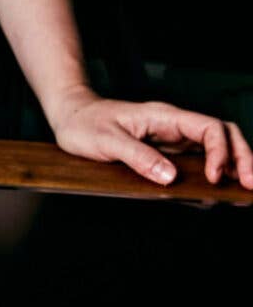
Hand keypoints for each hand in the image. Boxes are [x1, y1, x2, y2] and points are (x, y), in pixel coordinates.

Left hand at [47, 85, 252, 189]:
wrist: (71, 116)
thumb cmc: (85, 124)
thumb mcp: (107, 141)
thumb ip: (137, 157)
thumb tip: (170, 177)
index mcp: (164, 116)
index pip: (208, 128)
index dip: (220, 152)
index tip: (214, 177)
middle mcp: (173, 125)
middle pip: (222, 134)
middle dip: (242, 157)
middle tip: (251, 185)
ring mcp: (170, 137)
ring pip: (213, 146)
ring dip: (232, 164)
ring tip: (244, 190)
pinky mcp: (163, 149)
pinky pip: (194, 158)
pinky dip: (210, 171)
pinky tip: (216, 189)